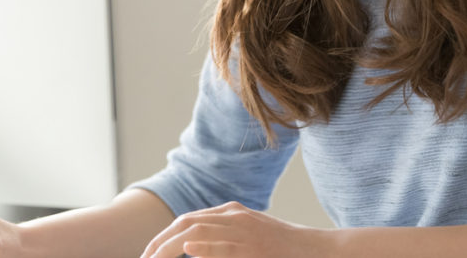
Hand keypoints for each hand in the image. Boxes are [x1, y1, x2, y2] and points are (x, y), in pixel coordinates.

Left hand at [139, 201, 332, 257]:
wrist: (318, 251)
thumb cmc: (284, 250)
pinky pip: (223, 246)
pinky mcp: (253, 248)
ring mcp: (243, 231)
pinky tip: (188, 251)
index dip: (164, 236)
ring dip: (170, 247)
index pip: (188, 220)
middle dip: (160, 242)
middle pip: (186, 223)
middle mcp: (234, 217)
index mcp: (232, 213)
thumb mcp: (252, 236)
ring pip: (197, 233)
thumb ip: (226, 238)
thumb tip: (195, 249)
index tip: (148, 254)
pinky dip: (204, 248)